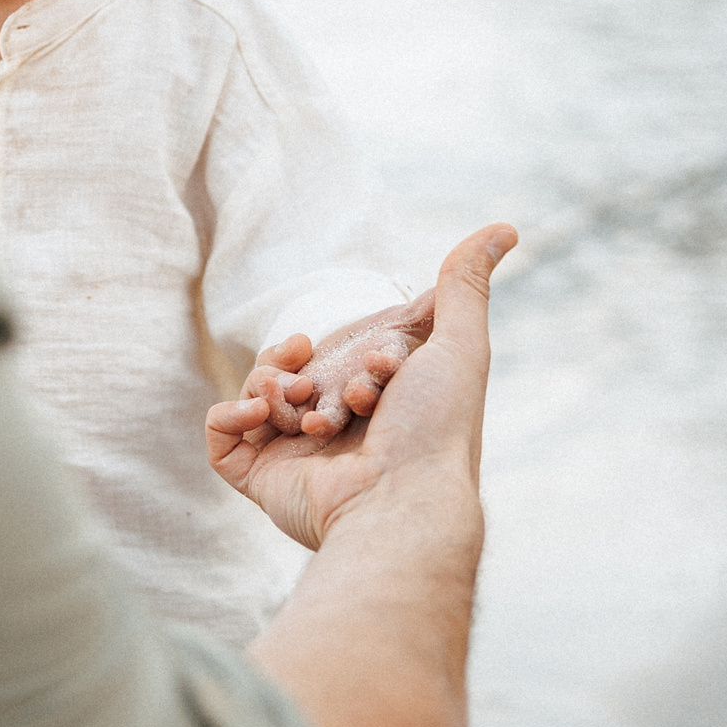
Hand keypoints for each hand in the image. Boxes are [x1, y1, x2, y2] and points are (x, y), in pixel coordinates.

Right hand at [207, 224, 514, 550]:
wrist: (400, 498)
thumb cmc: (435, 427)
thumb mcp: (460, 344)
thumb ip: (466, 286)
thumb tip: (505, 228)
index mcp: (375, 411)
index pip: (338, 360)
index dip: (351, 351)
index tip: (382, 363)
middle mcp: (335, 435)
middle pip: (291, 373)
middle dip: (301, 364)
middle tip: (325, 381)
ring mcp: (294, 458)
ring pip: (256, 397)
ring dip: (268, 382)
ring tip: (297, 400)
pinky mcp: (261, 479)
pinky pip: (221, 435)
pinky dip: (230, 414)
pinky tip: (262, 412)